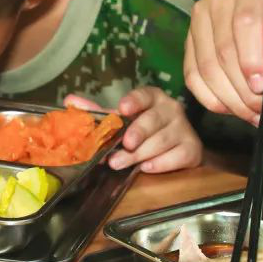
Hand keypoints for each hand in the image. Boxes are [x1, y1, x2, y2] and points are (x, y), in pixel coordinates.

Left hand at [64, 88, 201, 173]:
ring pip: (162, 141)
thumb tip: (69, 101)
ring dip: (140, 154)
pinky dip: (160, 164)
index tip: (122, 109)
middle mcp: (172, 109)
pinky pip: (176, 157)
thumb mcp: (122, 120)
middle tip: (122, 146)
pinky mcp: (192, 149)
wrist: (176, 147)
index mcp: (153, 98)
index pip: (145, 94)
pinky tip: (147, 167)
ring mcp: (184, 129)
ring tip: (120, 163)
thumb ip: (98, 113)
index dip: (134, 101)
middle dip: (136, 134)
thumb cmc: (144, 130)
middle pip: (153, 120)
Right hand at [184, 0, 262, 125]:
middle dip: (242, 88)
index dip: (251, 58)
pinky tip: (233, 109)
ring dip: (229, 99)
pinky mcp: (191, 40)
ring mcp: (200, 17)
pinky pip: (192, 75)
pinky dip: (211, 98)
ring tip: (254, 115)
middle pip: (222, 49)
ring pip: (205, 66)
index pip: (244, 22)